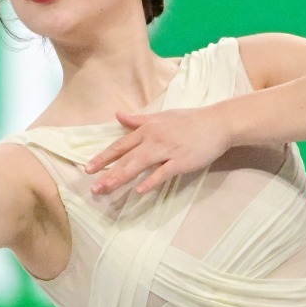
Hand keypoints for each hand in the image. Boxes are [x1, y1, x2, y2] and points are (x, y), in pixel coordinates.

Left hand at [84, 105, 232, 196]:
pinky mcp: (180, 161)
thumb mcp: (161, 116)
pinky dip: (151, 182)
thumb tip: (118, 115)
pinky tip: (139, 191)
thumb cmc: (190, 120)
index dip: (103, 158)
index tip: (88, 169)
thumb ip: (139, 120)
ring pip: (139, 165)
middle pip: (125, 158)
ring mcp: (167, 151)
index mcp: (147, 129)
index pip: (120, 145)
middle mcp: (153, 139)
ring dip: (121, 177)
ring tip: (107, 188)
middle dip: (107, 173)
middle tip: (93, 187)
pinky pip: (162, 173)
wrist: (217, 123)